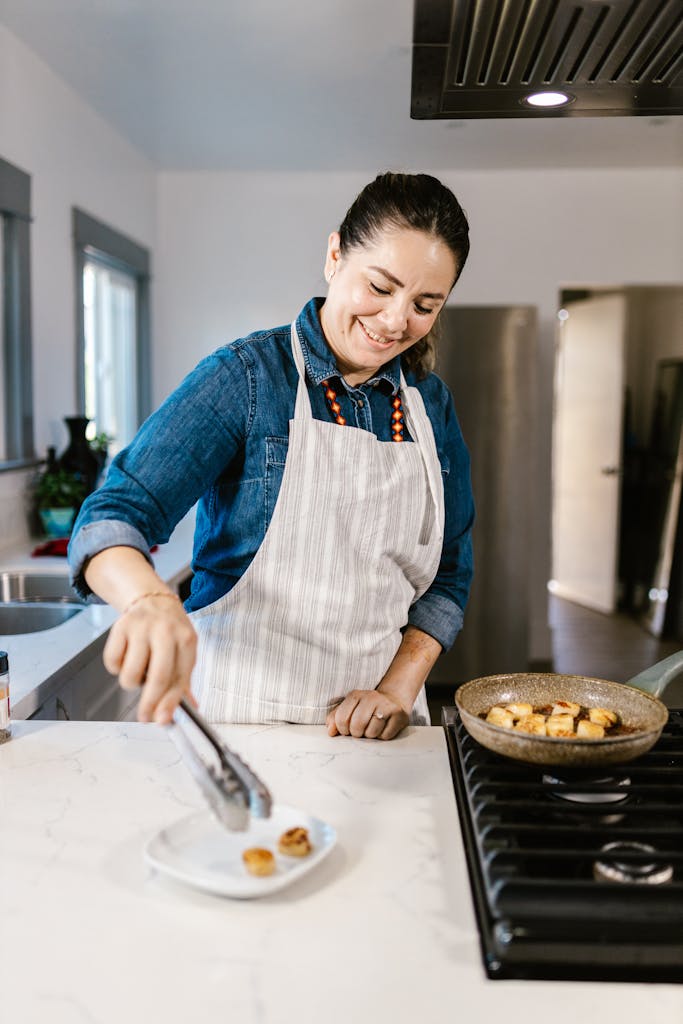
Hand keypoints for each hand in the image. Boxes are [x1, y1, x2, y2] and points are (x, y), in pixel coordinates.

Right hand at [103, 594, 197, 724]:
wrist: (152, 599)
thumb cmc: (170, 631)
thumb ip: (184, 681)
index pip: (179, 678)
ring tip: (138, 670)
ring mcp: (142, 628)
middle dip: (150, 703)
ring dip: (132, 682)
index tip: (162, 720)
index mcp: (186, 640)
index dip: (170, 703)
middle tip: (145, 716)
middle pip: (157, 678)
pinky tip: (126, 657)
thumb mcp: (185, 651)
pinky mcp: (120, 626)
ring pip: (130, 674)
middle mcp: (165, 632)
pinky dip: (116, 668)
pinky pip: (112, 662)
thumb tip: (189, 709)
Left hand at [326, 689, 408, 740]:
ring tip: (373, 728)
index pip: (341, 718)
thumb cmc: (367, 707)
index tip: (347, 730)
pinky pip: (385, 736)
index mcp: (356, 695)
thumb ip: (335, 718)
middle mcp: (371, 697)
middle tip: (361, 731)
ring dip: (370, 736)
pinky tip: (383, 728)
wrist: (393, 699)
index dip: (342, 729)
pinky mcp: (399, 715)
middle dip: (357, 734)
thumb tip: (331, 732)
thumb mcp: (350, 708)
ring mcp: (386, 706)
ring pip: (372, 733)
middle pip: (357, 726)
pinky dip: (382, 736)